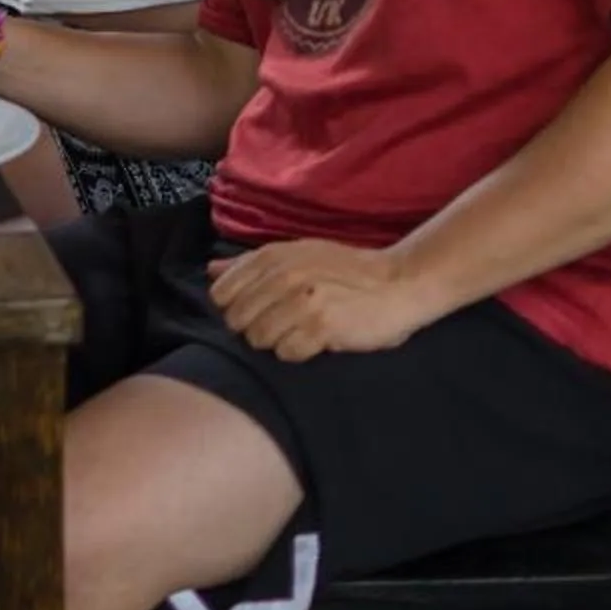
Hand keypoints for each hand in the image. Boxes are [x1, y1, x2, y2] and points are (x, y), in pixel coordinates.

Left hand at [208, 240, 440, 361]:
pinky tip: (315, 343)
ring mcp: (302, 301)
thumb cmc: (345, 271)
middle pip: (237, 320)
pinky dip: (297, 353)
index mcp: (272, 256)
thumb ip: (251, 264)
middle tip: (282, 326)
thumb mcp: (297, 255)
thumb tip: (210, 270)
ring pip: (259, 339)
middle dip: (254, 328)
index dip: (235, 308)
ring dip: (277, 342)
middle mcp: (283, 276)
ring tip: (300, 333)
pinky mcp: (323, 328)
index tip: (257, 311)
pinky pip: (287, 353)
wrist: (399, 283)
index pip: (222, 294)